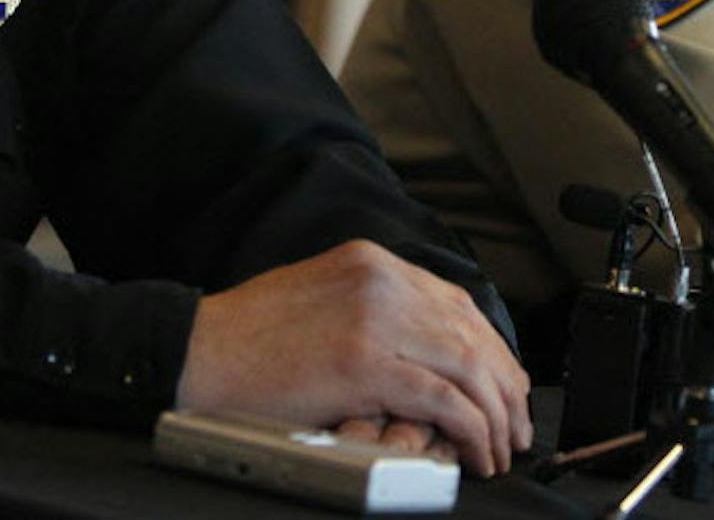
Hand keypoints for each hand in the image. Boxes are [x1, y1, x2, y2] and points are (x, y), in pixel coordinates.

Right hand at [176, 240, 530, 475]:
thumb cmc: (249, 336)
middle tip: (516, 425)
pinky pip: (441, 398)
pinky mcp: (364, 363)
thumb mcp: (321, 296)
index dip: (492, 349)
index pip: (456, 303)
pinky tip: (475, 451)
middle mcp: (381, 281)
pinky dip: (470, 429)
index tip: (506, 384)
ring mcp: (374, 319)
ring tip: (500, 448)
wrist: (197, 350)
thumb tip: (423, 344)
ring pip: (467, 366)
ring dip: (494, 414)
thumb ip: (373, 307)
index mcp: (372, 262)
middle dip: (505, 385)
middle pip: (472, 333)